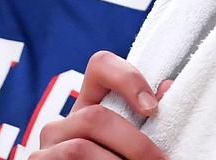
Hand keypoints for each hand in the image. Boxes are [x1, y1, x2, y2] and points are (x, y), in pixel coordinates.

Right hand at [31, 51, 171, 158]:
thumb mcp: (131, 149)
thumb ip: (147, 123)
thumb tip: (169, 88)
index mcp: (90, 109)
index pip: (100, 66)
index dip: (127, 78)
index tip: (153, 108)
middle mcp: (63, 123)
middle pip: (94, 116)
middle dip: (134, 144)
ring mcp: (46, 148)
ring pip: (80, 148)